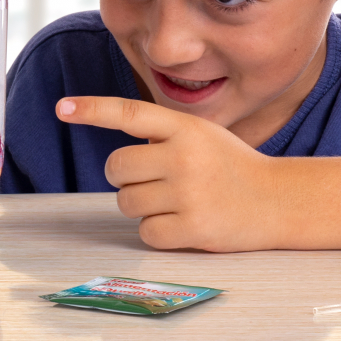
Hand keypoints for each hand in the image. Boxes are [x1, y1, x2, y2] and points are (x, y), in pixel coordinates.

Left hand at [58, 97, 283, 251]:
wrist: (278, 201)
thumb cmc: (229, 167)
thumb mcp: (200, 136)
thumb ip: (161, 136)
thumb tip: (116, 157)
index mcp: (186, 128)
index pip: (130, 113)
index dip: (92, 109)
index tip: (62, 107)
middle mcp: (185, 157)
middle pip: (116, 167)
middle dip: (125, 177)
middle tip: (153, 180)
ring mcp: (189, 194)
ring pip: (126, 202)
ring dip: (140, 205)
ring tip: (174, 201)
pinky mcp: (193, 228)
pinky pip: (145, 232)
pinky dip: (156, 231)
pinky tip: (182, 222)